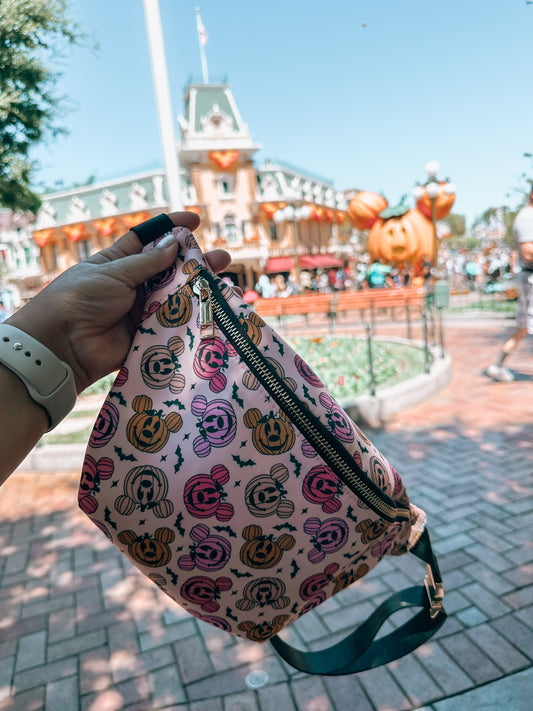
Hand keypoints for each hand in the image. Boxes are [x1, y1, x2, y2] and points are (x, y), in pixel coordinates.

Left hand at [7, 212, 231, 392]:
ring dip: (200, 292)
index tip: (195, 220)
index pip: (149, 240)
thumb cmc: (81, 299)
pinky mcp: (147, 336)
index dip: (172, 228)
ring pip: (177, 299)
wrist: (63, 344)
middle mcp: (133, 286)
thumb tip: (174, 244)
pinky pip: (173, 326)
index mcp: (119, 263)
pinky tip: (214, 314)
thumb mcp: (113, 272)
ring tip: (226, 288)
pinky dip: (193, 320)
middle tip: (222, 259)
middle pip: (170, 271)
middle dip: (196, 264)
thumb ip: (147, 262)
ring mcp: (141, 312)